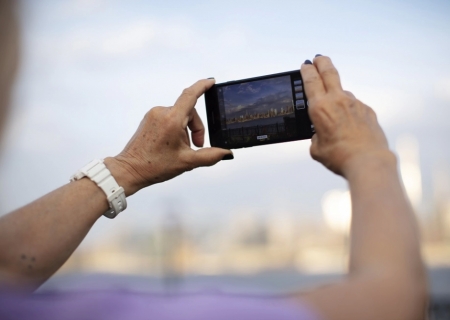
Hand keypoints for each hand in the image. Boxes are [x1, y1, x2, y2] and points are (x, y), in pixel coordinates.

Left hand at [105, 79, 232, 195]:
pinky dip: (176, 129)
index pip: (190, 95)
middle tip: (196, 146)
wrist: (129, 170)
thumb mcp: (187, 162)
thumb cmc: (154, 166)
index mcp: (171, 120)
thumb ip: (210, 156)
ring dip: (186, 130)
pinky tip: (173, 145)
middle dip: (196, 128)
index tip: (211, 82)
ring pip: (179, 116)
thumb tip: (226, 153)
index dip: (203, 86)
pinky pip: (169, 118)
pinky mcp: (149, 119)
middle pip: (189, 111)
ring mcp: (153, 115)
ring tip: (183, 149)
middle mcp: (161, 112)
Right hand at [301, 56, 392, 176]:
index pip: (311, 81)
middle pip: (329, 72)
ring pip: (343, 92)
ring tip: (334, 112)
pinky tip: (349, 126)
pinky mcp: (367, 111)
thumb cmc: (340, 157)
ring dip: (337, 96)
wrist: (368, 161)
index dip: (307, 70)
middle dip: (322, 62)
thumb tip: (322, 132)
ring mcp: (355, 104)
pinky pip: (355, 107)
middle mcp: (338, 101)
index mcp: (320, 108)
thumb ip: (316, 136)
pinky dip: (350, 112)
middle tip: (318, 57)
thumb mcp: (317, 149)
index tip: (306, 64)